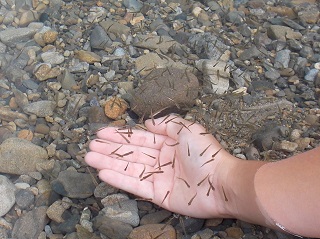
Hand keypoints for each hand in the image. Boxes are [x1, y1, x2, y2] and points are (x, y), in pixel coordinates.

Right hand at [85, 115, 235, 217]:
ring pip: (128, 168)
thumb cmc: (205, 153)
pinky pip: (135, 185)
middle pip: (130, 153)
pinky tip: (103, 173)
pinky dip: (119, 179)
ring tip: (89, 158)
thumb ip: (167, 124)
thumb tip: (148, 123)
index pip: (138, 138)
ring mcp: (158, 177)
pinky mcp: (158, 194)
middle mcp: (160, 159)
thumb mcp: (187, 129)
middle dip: (109, 149)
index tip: (101, 133)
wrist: (220, 182)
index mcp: (167, 143)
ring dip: (108, 163)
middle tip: (90, 146)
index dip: (120, 136)